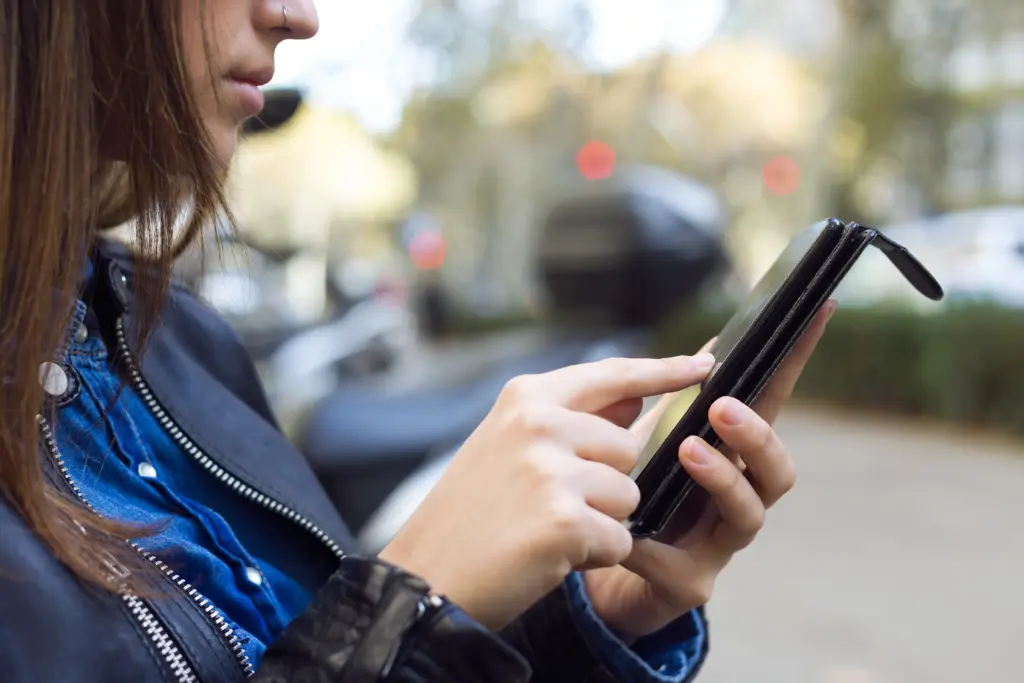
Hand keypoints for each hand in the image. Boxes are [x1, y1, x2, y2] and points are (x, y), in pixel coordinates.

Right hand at [379, 353, 715, 629]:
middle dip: (604, 486)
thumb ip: (573, 420)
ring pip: (629, 496)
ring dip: (599, 522)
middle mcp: (540, 424)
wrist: (426, 577)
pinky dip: (593, 556)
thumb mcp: (509, 448)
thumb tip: (637, 398)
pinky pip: (619, 539)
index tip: (702, 365)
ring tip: (543, 531)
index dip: (661, 370)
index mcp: (526, 399)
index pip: (610, 375)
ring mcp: (551, 470)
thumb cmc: (469, 515)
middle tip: (546, 507)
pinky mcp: (565, 520)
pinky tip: (547, 556)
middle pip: (627, 449)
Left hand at [583, 301, 834, 640]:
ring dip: (721, 478)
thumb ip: (675, 399)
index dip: (796, 361)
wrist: (602, 568)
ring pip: (747, 514)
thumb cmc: (639, 493)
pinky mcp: (690, 583)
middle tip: (722, 406)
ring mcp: (720, 543)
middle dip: (757, 434)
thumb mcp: (649, 436)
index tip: (818, 309)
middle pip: (777, 468)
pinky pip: (681, 566)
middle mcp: (739, 497)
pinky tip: (628, 535)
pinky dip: (652, 547)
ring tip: (688, 451)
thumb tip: (707, 347)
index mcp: (732, 454)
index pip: (772, 403)